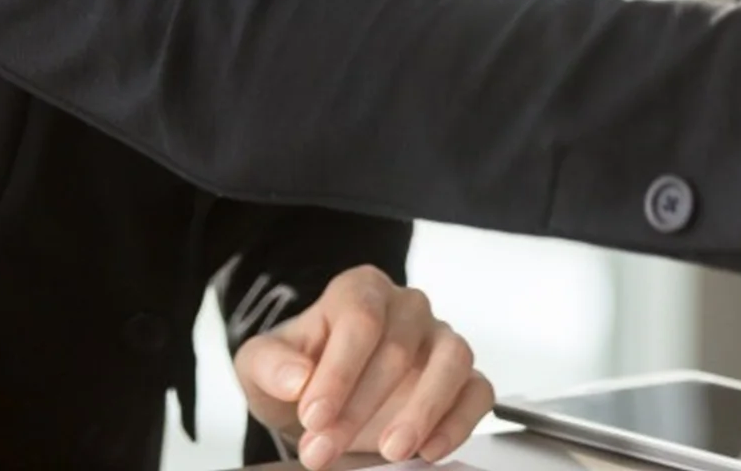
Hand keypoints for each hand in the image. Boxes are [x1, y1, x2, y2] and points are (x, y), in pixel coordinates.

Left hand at [233, 266, 494, 469]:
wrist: (324, 396)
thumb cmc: (300, 371)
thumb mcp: (262, 364)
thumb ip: (270, 364)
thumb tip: (295, 379)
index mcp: (361, 291)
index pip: (360, 319)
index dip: (339, 369)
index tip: (313, 416)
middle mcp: (407, 307)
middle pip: (399, 346)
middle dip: (361, 405)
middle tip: (325, 450)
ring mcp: (440, 340)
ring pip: (452, 358)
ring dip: (424, 409)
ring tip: (392, 450)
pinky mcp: (463, 377)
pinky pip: (478, 390)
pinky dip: (460, 420)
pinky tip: (430, 449)